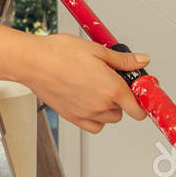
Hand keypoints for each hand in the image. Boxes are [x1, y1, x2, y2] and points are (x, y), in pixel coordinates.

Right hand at [25, 36, 148, 132]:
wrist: (33, 62)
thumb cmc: (59, 54)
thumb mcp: (97, 50)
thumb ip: (123, 60)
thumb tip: (141, 61)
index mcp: (112, 89)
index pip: (139, 108)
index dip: (141, 100)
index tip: (138, 93)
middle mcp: (101, 105)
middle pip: (124, 111)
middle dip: (120, 98)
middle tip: (109, 81)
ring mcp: (86, 114)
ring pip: (109, 119)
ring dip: (108, 108)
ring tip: (96, 89)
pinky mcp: (72, 117)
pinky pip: (93, 126)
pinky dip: (95, 119)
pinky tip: (88, 102)